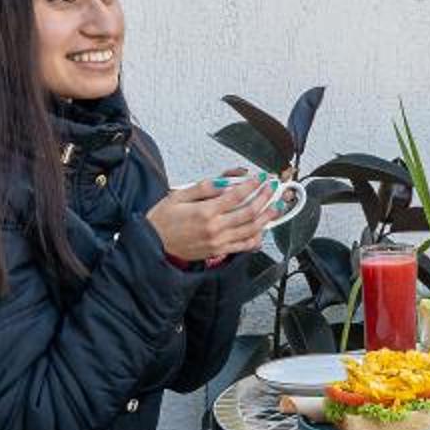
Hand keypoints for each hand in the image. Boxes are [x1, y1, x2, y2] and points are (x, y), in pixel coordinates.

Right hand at [144, 179, 271, 267]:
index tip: (260, 177)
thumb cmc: (163, 220)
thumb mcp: (179, 195)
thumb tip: (226, 180)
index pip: (236, 196)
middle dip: (264, 198)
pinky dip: (256, 238)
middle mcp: (215, 228)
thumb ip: (205, 187)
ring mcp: (218, 242)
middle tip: (273, 188)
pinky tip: (263, 230)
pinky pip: (243, 246)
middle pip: (248, 212)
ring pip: (250, 229)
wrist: (153, 246)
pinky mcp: (218, 252)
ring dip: (266, 217)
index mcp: (205, 212)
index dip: (252, 185)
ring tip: (277, 207)